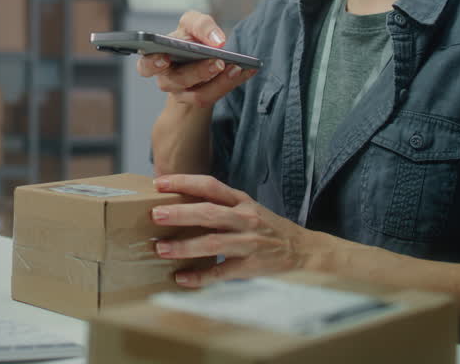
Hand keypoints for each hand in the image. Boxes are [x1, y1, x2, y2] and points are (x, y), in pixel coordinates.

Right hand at [135, 10, 256, 107]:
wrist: (197, 59)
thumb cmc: (190, 38)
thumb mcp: (193, 23)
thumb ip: (201, 25)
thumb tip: (216, 40)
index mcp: (155, 58)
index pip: (146, 65)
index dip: (152, 64)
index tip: (164, 58)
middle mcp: (166, 79)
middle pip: (176, 80)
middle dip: (198, 72)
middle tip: (218, 62)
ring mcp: (183, 93)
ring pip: (198, 95)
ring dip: (220, 82)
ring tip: (237, 67)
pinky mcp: (201, 99)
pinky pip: (216, 96)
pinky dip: (232, 82)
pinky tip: (246, 70)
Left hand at [150, 174, 330, 287]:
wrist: (304, 251)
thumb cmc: (268, 228)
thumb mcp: (248, 209)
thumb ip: (221, 205)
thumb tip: (179, 203)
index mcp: (241, 201)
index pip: (209, 185)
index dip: (184, 182)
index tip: (159, 183)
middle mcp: (245, 219)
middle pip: (208, 212)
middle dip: (179, 213)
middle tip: (155, 215)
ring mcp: (249, 243)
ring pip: (212, 243)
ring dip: (184, 247)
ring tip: (161, 249)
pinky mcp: (252, 267)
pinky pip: (221, 273)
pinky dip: (200, 277)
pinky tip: (182, 278)